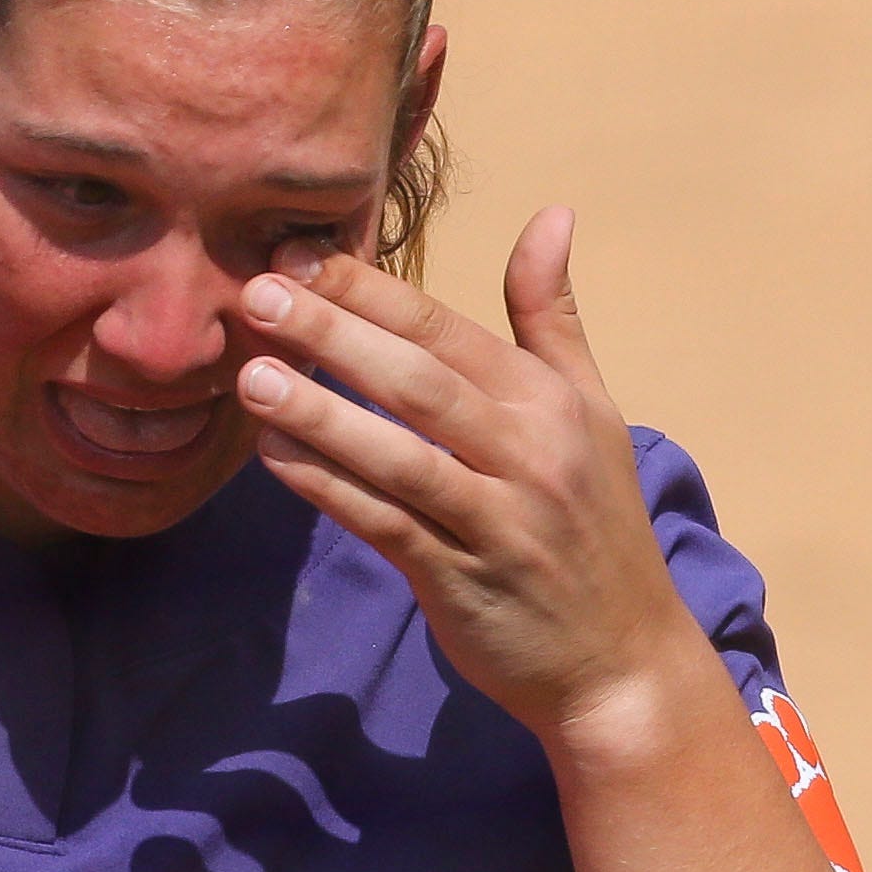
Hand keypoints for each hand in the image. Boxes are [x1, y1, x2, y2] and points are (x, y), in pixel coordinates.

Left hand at [235, 207, 703, 748]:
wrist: (620, 658)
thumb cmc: (593, 524)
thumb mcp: (590, 411)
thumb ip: (553, 317)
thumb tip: (552, 214)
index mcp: (549, 402)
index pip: (446, 330)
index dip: (370, 290)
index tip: (299, 255)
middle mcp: (529, 454)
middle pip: (419, 380)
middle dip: (335, 333)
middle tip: (257, 294)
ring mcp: (497, 520)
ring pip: (401, 455)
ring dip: (321, 413)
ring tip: (250, 374)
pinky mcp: (462, 580)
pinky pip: (386, 526)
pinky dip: (329, 490)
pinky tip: (273, 457)